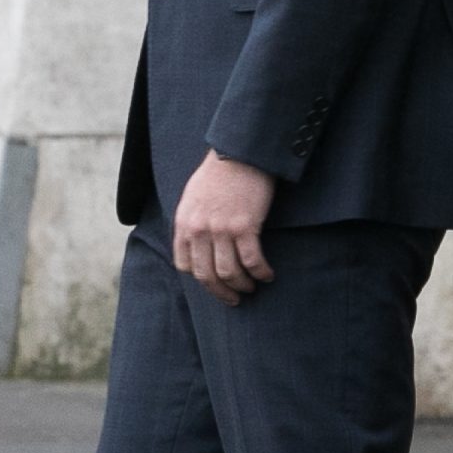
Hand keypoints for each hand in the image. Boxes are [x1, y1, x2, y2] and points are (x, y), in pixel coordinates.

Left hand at [173, 151, 276, 305]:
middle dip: (221, 292)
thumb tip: (198, 241)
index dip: (201, 279)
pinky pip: (252, 260)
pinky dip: (260, 272)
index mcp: (184, 224)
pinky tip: (267, 275)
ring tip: (252, 287)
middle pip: (207, 275)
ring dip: (242, 285)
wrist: (241, 153)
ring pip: (229, 272)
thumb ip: (192, 220)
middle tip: (234, 299)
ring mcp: (221, 230)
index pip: (185, 265)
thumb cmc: (219, 171)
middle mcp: (199, 230)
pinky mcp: (245, 226)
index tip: (214, 283)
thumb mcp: (193, 196)